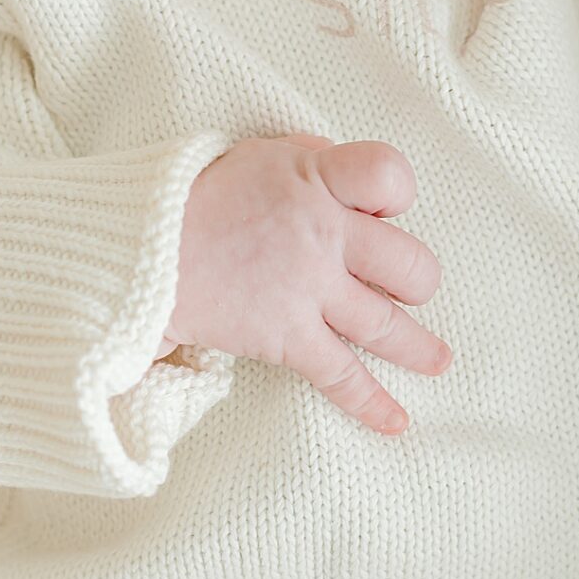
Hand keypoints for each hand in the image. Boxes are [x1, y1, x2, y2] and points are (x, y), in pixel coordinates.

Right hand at [153, 132, 451, 434]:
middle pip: (406, 262)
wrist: (140, 248)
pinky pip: (341, 374)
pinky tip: (396, 422)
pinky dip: (371, 403)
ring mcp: (308, 288)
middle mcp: (323, 234)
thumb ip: (312, 162)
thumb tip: (349, 180)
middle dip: (414, 279)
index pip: (390, 175)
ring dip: (419, 347)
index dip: (396, 195)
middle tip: (402, 287)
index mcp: (316, 179)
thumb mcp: (260, 156)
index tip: (377, 210)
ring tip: (438, 361)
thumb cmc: (198, 197)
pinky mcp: (287, 336)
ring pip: (386, 323)